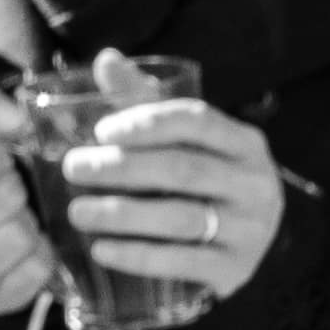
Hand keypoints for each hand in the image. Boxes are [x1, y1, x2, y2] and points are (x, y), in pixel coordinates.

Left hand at [50, 59, 288, 312]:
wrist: (247, 243)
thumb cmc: (207, 180)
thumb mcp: (188, 140)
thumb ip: (147, 99)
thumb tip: (106, 59)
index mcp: (245, 143)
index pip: (197, 121)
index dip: (148, 122)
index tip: (101, 131)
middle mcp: (255, 184)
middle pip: (183, 170)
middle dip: (122, 168)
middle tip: (74, 168)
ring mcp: (250, 230)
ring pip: (180, 218)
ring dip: (122, 215)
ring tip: (77, 212)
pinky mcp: (235, 270)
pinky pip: (182, 262)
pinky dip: (138, 256)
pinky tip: (101, 250)